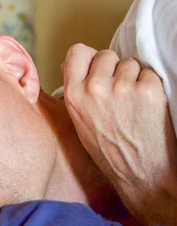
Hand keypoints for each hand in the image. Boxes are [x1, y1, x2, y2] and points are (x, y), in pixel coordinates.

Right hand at [62, 43, 176, 225]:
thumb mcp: (79, 121)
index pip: (77, 52)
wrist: (140, 173)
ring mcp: (122, 88)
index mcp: (73, 95)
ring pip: (130, 63)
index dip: (89, 58)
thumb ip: (77, 91)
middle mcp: (95, 89)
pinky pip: (149, 73)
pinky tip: (146, 107)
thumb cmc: (109, 150)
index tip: (96, 68)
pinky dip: (151, 86)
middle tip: (118, 93)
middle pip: (106, 55)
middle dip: (114, 69)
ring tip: (133, 103)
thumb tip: (74, 64)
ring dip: (134, 78)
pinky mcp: (148, 90)